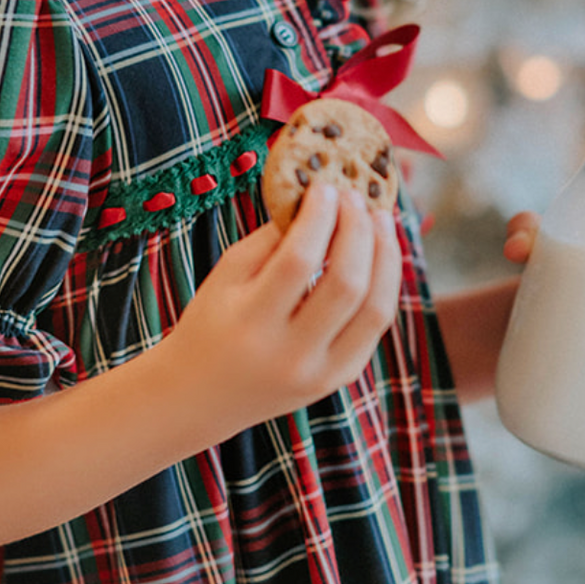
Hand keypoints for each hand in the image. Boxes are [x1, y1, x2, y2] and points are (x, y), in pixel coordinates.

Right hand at [169, 183, 402, 433]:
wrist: (200, 397)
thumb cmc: (211, 323)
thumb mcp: (226, 276)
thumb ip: (271, 239)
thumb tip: (317, 199)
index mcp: (250, 324)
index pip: (298, 262)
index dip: (319, 219)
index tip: (325, 187)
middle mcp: (289, 355)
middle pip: (346, 285)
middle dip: (358, 231)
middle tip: (356, 197)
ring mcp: (320, 374)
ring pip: (375, 310)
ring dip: (384, 256)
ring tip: (381, 219)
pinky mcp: (339, 379)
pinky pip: (374, 327)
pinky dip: (383, 286)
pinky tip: (378, 256)